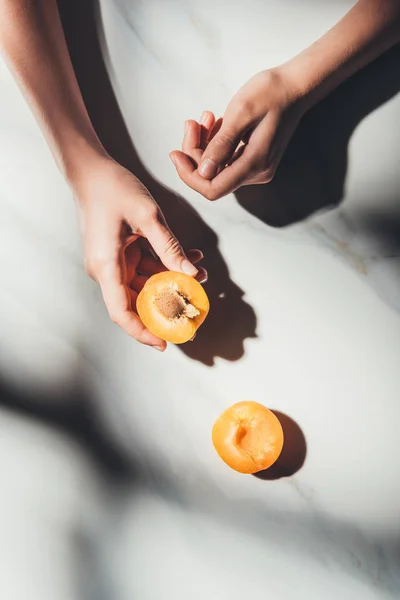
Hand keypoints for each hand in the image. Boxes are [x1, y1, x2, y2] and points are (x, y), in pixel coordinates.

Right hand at [73, 157, 206, 350]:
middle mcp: (106, 270)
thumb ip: (169, 246)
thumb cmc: (112, 188)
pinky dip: (167, 266)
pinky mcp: (121, 254)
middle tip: (195, 308)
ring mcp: (113, 262)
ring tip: (202, 275)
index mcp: (106, 266)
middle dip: (168, 305)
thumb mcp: (147, 215)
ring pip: (146, 285)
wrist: (92, 170)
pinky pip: (146, 268)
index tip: (165, 342)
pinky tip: (191, 259)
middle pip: (137, 303)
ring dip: (173, 282)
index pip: (121, 312)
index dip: (143, 332)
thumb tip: (192, 274)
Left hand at [170, 68, 304, 199]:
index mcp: (254, 164)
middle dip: (195, 152)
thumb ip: (221, 144)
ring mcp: (257, 168)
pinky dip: (216, 144)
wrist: (296, 86)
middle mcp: (257, 173)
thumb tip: (203, 172)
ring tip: (205, 117)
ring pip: (217, 168)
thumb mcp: (241, 112)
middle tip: (192, 122)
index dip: (189, 175)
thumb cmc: (270, 93)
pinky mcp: (255, 160)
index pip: (212, 188)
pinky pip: (227, 160)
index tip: (175, 153)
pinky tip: (215, 123)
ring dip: (204, 145)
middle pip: (212, 177)